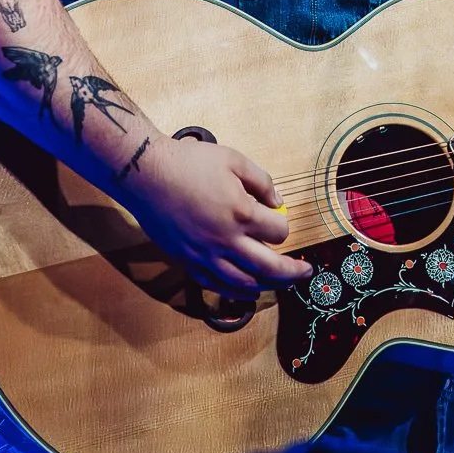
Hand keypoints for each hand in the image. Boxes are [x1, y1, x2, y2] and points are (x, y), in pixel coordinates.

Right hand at [129, 136, 313, 296]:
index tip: (280, 219)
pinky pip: (216, 286)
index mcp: (241, 214)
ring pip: (244, 283)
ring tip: (281, 283)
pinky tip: (247, 291)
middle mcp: (226, 241)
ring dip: (268, 285)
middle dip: (293, 271)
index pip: (278, 232)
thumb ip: (262, 182)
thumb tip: (278, 203)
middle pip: (270, 267)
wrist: (147, 174)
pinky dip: (236, 292)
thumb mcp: (234, 160)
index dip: (284, 226)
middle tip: (306, 271)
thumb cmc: (191, 163)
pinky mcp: (187, 262)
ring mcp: (205, 256)